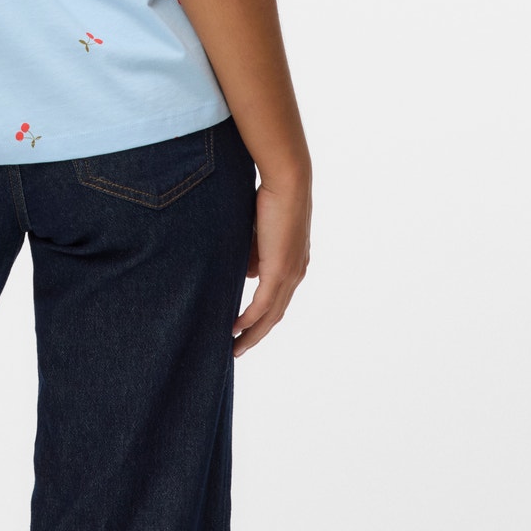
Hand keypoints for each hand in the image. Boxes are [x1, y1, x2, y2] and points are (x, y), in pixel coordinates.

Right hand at [231, 173, 311, 356]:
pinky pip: (263, 304)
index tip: (246, 329)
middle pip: (275, 315)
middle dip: (256, 335)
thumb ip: (256, 253)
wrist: (288, 182)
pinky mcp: (279, 271)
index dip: (262, 317)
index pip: (278, 299)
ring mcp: (289, 274)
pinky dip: (250, 320)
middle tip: (238, 349)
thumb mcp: (262, 231)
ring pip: (270, 315)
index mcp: (295, 264)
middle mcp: (296, 274)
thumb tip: (248, 273)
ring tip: (235, 347)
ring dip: (252, 334)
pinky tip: (236, 329)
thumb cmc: (273, 197)